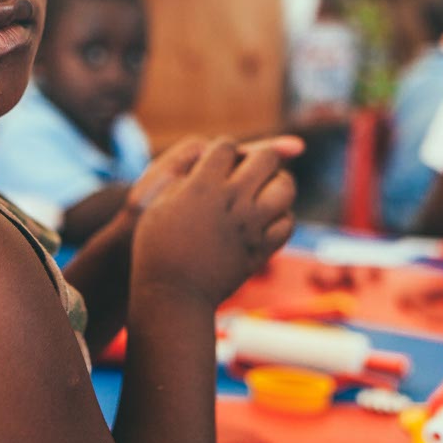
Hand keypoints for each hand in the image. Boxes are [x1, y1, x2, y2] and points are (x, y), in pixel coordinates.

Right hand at [131, 139, 297, 308]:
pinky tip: (269, 217)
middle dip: (262, 156)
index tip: (222, 157)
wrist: (171, 295)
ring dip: (279, 182)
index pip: (226, 146)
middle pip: (265, 158)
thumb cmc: (156, 249)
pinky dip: (282, 216)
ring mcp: (250, 225)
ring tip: (268, 187)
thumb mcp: (159, 205)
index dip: (224, 149)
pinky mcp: (261, 249)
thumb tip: (205, 158)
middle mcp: (231, 201)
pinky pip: (287, 222)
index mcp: (202, 186)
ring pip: (285, 187)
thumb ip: (184, 177)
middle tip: (256, 165)